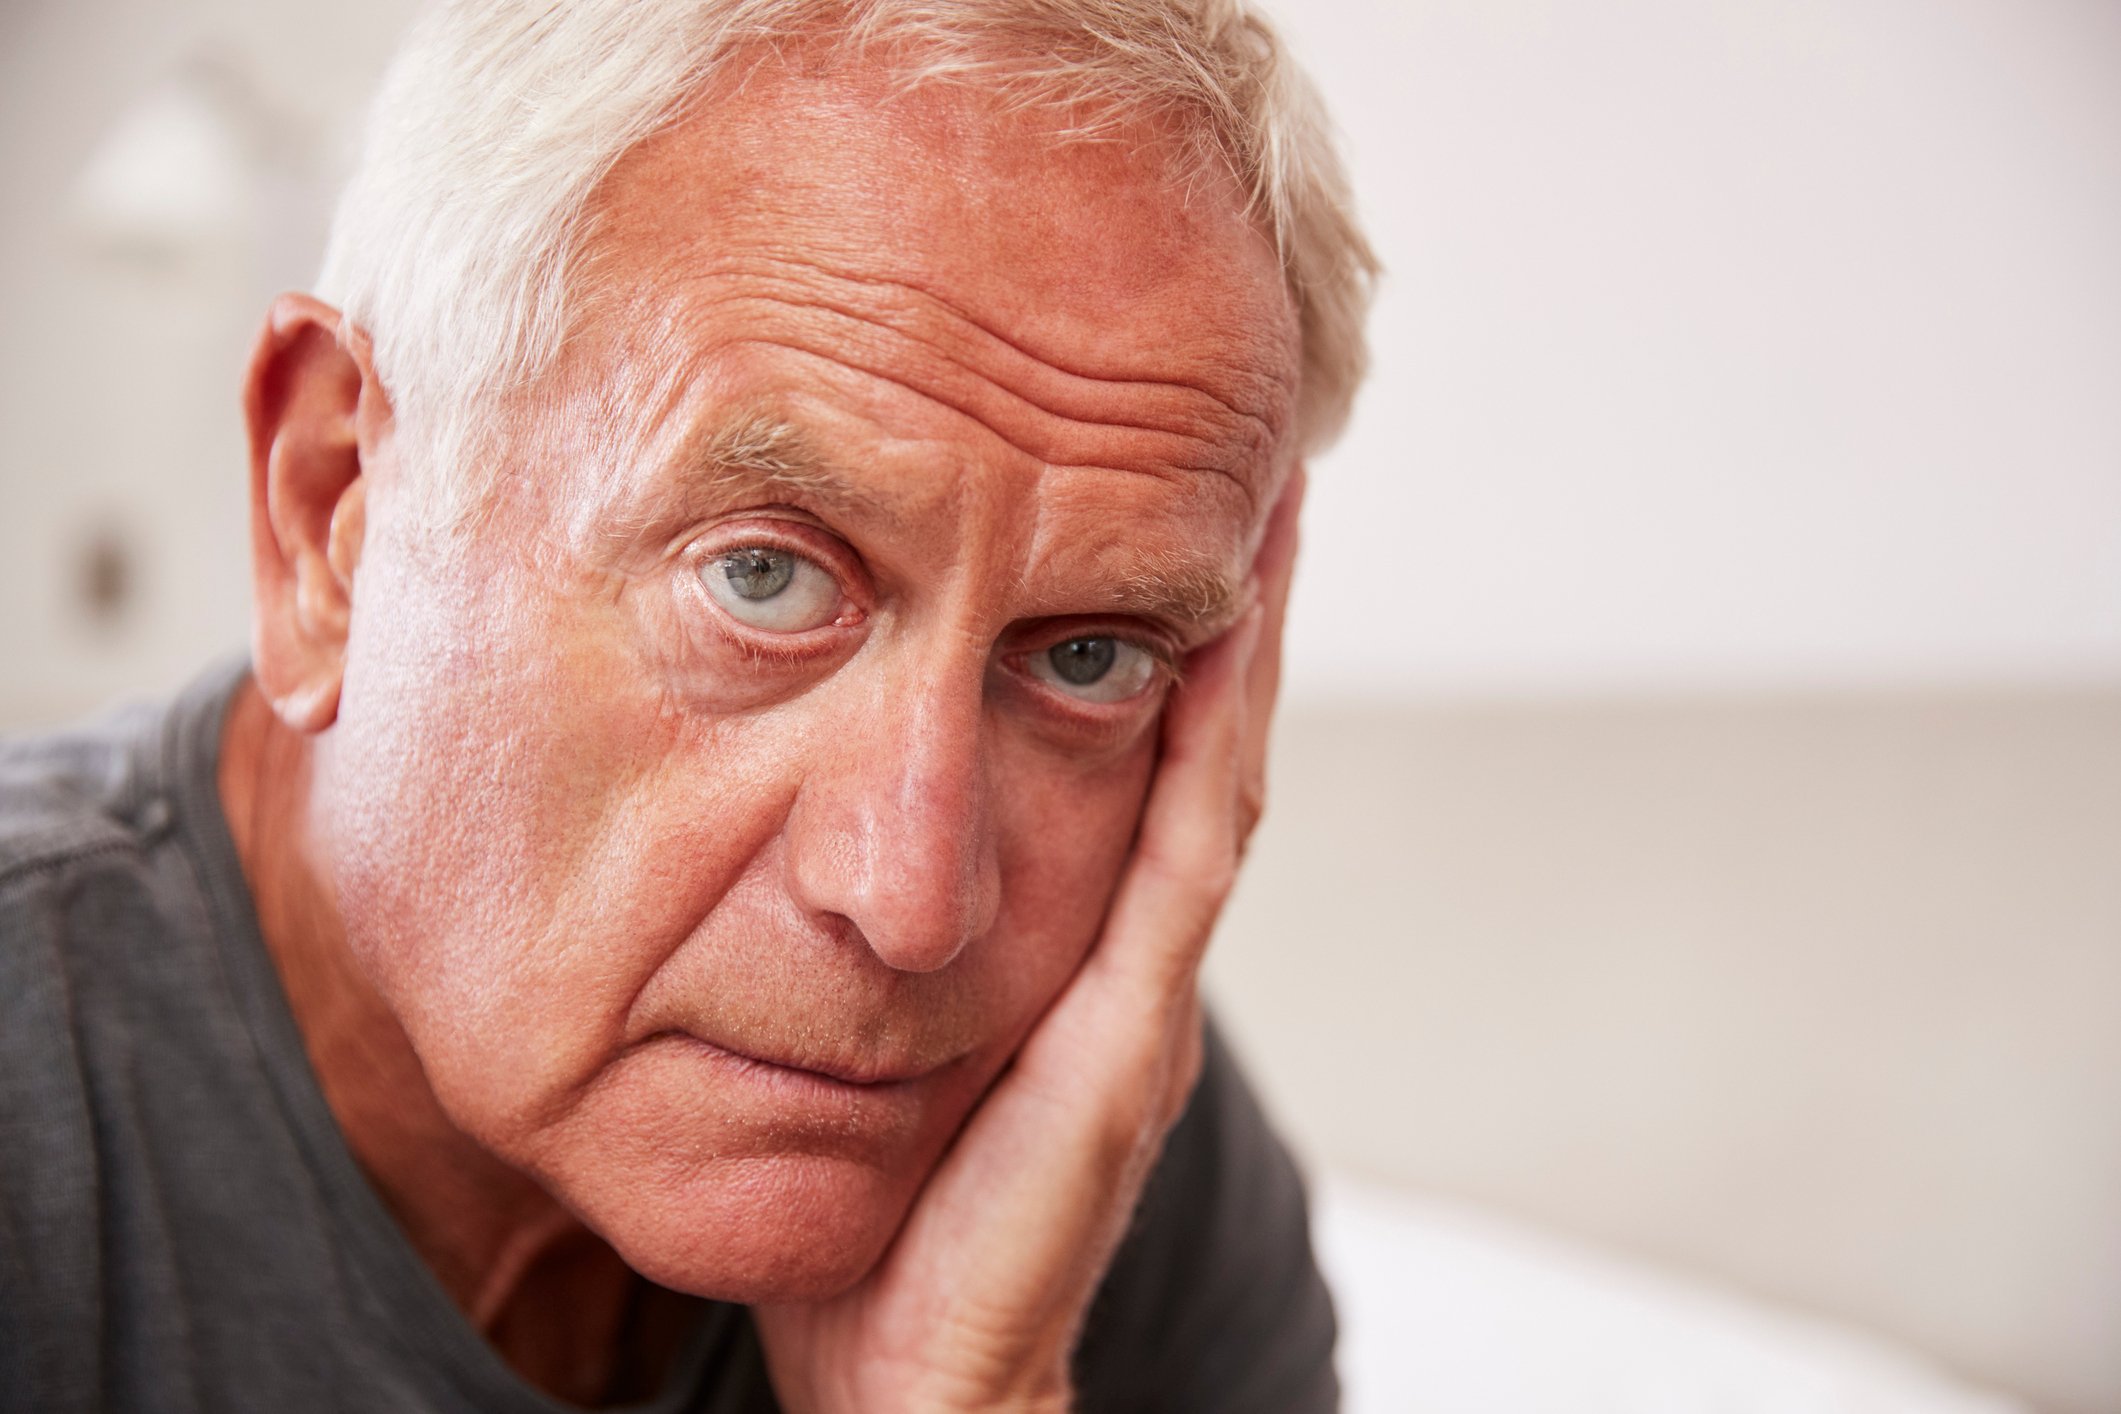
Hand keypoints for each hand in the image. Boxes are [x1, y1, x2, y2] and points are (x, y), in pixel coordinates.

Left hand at [751, 469, 1303, 1412]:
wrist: (913, 1391)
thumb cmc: (876, 1241)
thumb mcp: (851, 1063)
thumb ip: (841, 966)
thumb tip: (784, 859)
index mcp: (1066, 954)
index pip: (1130, 762)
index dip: (1155, 634)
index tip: (1156, 505)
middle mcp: (1125, 956)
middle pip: (1194, 743)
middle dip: (1229, 604)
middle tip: (1246, 458)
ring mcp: (1140, 987)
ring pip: (1210, 771)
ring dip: (1243, 636)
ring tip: (1263, 503)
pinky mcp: (1128, 1029)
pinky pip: (1188, 847)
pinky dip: (1216, 727)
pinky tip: (1223, 625)